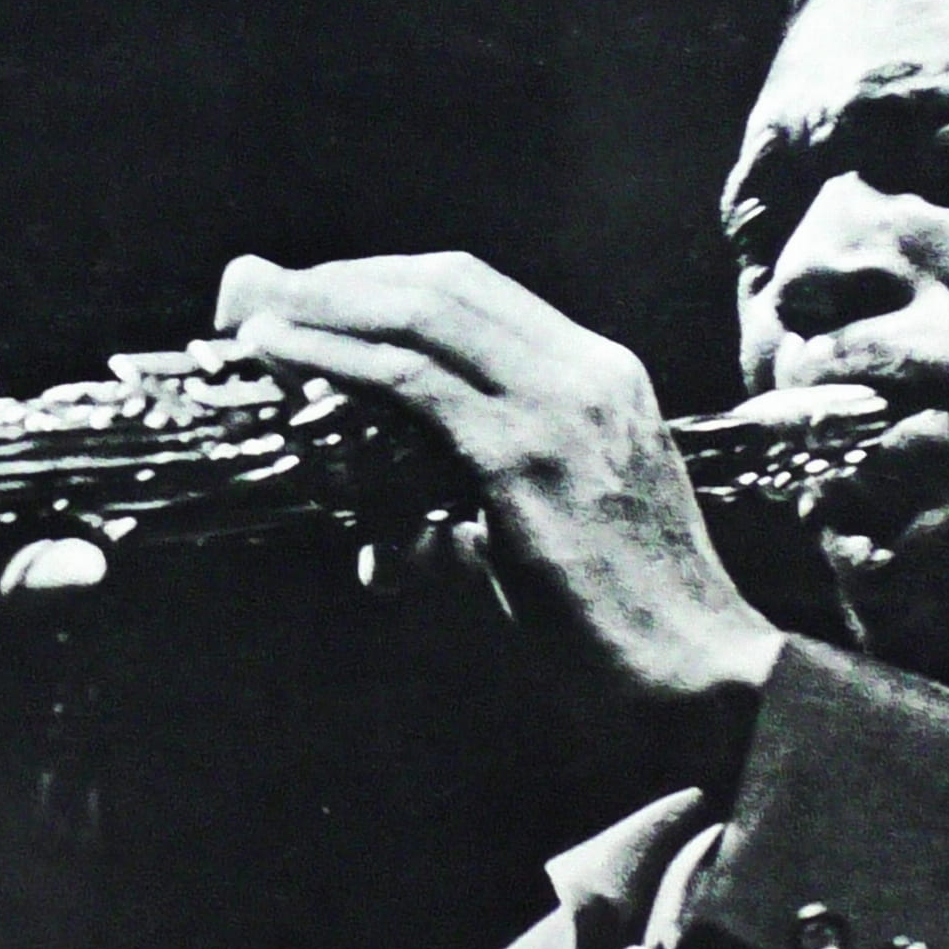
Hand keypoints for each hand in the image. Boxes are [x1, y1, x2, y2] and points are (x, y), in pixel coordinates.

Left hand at [217, 253, 784, 713]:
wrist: (696, 670)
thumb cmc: (615, 615)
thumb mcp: (536, 535)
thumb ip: (458, 519)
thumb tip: (382, 548)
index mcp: (598, 374)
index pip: (475, 291)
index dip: (381, 280)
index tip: (308, 294)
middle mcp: (587, 369)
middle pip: (443, 282)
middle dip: (341, 279)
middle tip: (258, 290)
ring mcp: (563, 404)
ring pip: (422, 314)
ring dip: (325, 307)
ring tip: (252, 316)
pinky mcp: (528, 455)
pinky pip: (414, 384)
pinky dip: (338, 361)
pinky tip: (283, 357)